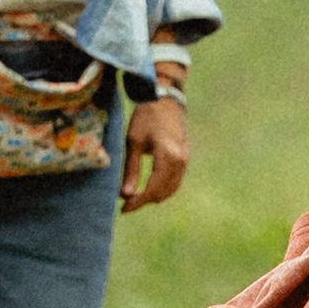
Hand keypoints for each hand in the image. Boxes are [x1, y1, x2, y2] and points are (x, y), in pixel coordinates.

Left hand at [121, 95, 189, 210]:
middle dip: (144, 200)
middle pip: (163, 192)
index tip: (123, 209)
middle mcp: (180, 160)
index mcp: (167, 156)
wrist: (166, 98)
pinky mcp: (185, 157)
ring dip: (154, 196)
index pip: (152, 189)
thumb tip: (125, 195)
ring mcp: (185, 159)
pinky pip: (176, 180)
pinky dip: (163, 188)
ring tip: (136, 197)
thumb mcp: (134, 142)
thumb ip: (131, 170)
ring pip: (171, 189)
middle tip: (126, 203)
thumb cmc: (146, 117)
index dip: (137, 202)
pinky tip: (150, 188)